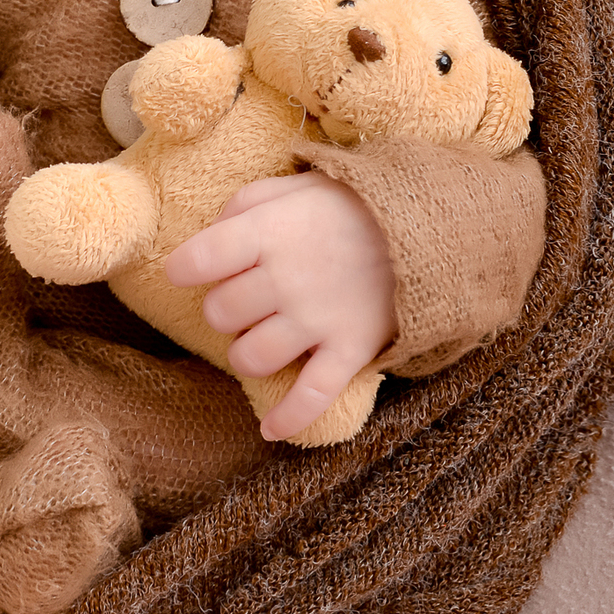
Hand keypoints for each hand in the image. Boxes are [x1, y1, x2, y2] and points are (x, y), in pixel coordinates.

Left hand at [164, 171, 396, 440]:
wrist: (430, 225)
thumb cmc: (353, 206)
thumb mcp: (299, 184)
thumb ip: (248, 203)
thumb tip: (209, 236)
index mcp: (270, 232)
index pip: (200, 259)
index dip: (183, 268)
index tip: (186, 270)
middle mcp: (287, 277)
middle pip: (220, 313)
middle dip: (225, 310)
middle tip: (247, 298)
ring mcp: (319, 318)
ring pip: (251, 358)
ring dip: (248, 353)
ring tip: (263, 339)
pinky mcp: (350, 349)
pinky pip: (311, 397)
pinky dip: (288, 419)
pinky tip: (270, 429)